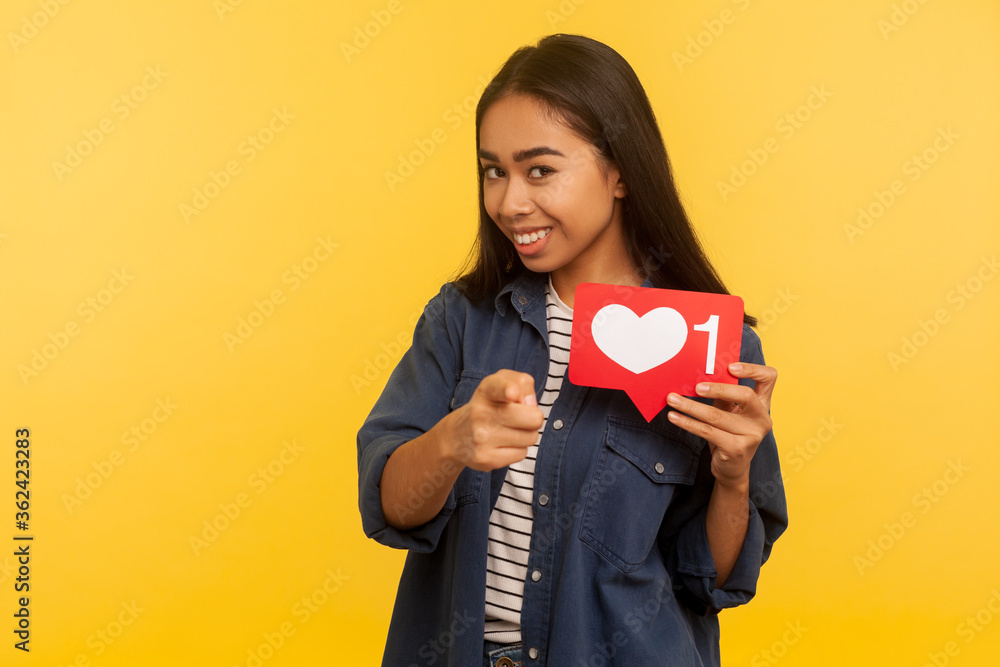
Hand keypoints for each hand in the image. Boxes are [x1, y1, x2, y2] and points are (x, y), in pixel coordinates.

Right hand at [445, 370, 543, 471]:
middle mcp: (480, 413)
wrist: (457, 436)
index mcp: (486, 391)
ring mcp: (482, 438)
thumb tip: (531, 404)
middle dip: (534, 419)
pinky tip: (502, 444)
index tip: (512, 393)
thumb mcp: (501, 384)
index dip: (508, 388)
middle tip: (521, 418)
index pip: (498, 387)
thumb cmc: (488, 407)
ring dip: (526, 435)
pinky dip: (517, 450)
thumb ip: (522, 384)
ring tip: (509, 431)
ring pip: (531, 437)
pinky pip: (522, 454)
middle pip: (533, 418)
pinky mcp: (486, 459)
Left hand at [665, 362, 776, 489]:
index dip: (752, 369)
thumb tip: (700, 377)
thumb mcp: (729, 411)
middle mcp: (762, 418)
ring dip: (691, 406)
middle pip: (745, 395)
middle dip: (719, 388)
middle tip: (696, 387)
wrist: (731, 469)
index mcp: (762, 404)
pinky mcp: (736, 449)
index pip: (769, 378)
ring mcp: (752, 435)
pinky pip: (707, 431)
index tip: (730, 366)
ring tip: (672, 400)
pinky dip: (688, 423)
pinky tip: (674, 417)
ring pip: (717, 415)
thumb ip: (723, 395)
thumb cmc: (728, 434)